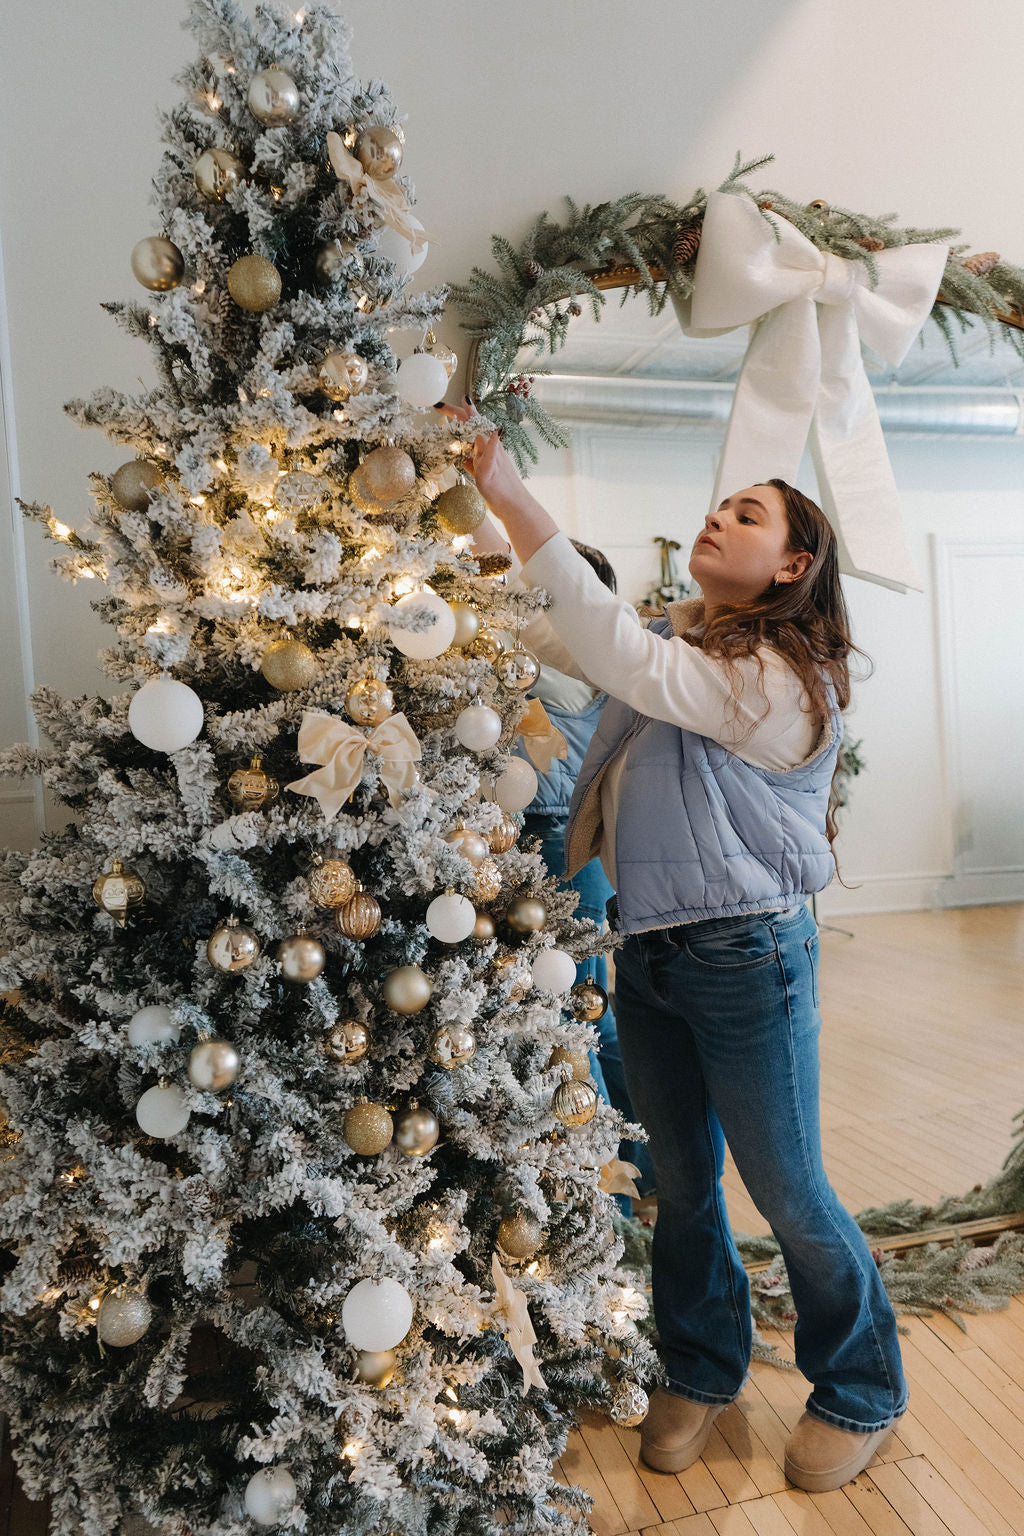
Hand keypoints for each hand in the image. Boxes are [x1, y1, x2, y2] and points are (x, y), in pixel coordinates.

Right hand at [435, 399, 527, 517]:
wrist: (513, 507)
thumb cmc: (501, 490)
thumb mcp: (490, 470)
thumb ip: (491, 448)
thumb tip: (496, 428)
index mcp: (487, 443)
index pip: (469, 420)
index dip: (454, 411)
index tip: (438, 406)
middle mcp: (487, 446)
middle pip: (467, 426)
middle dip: (453, 416)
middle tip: (437, 410)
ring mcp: (484, 456)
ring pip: (467, 439)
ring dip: (454, 432)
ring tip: (441, 426)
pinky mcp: (483, 467)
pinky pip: (468, 454)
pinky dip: (458, 450)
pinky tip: (452, 452)